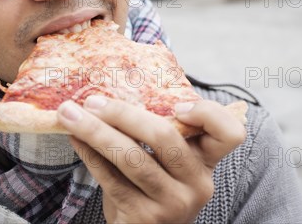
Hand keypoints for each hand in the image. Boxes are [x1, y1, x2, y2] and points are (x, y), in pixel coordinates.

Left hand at [57, 96, 246, 223]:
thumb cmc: (155, 188)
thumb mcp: (168, 163)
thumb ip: (160, 132)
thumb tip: (116, 89)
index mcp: (207, 161)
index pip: (230, 133)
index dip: (208, 114)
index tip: (176, 106)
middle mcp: (196, 184)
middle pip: (165, 137)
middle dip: (124, 114)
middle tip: (93, 100)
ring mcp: (171, 204)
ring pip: (131, 158)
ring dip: (96, 132)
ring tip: (70, 114)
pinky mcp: (144, 218)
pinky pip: (111, 179)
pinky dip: (90, 154)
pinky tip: (76, 139)